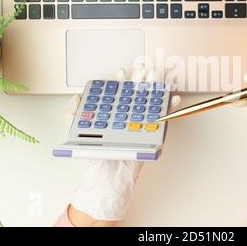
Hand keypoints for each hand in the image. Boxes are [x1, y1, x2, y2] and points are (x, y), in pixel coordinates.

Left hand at [64, 66, 180, 224]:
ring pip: (150, 102)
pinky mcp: (152, 133)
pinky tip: (172, 99)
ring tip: (156, 77)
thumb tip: (75, 99)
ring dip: (155, 88)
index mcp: (113, 114)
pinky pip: (163, 120)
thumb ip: (74, 117)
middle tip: (142, 68)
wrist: (109, 177)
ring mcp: (142, 123)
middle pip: (136, 94)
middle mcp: (129, 117)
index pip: (118, 93)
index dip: (120, 81)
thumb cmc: (97, 157)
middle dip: (140, 79)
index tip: (121, 72)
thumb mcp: (78, 136)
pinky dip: (169, 108)